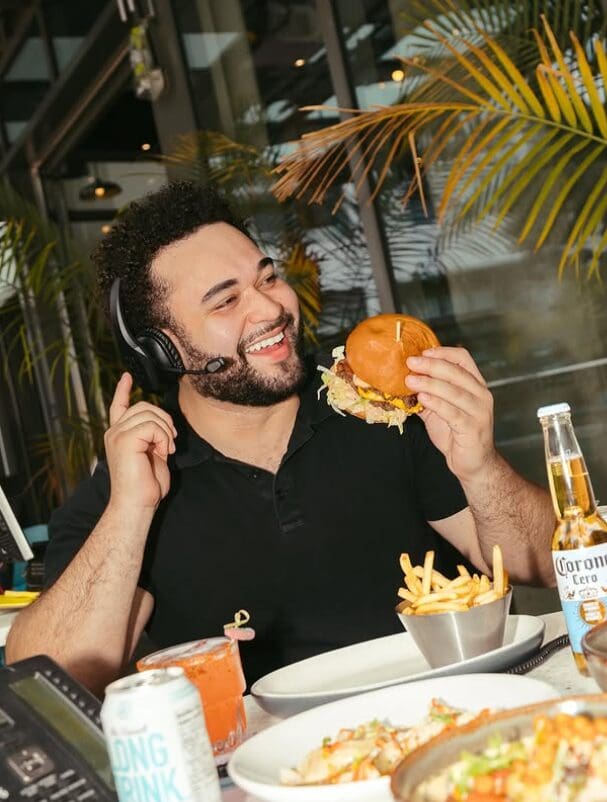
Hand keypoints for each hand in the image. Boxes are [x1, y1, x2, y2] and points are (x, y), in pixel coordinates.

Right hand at [104, 373, 176, 510]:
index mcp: (119, 435)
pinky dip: (163, 438)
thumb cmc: (146, 486)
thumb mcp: (152, 454)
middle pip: (144, 406)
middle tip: (169, 443)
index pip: (119, 406)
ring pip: (150, 413)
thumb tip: (164, 425)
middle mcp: (114, 432)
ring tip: (164, 450)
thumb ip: (152, 436)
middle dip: (164, 420)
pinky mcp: (124, 439)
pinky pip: (153, 425)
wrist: (137, 504)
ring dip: (165, 431)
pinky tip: (162, 452)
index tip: (127, 376)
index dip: (123, 390)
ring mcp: (117, 434)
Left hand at [405, 347, 496, 481]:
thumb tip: (404, 379)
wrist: (472, 463)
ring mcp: (479, 411)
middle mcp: (481, 394)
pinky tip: (422, 398)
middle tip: (410, 363)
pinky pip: (453, 412)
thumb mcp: (439, 409)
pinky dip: (437, 403)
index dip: (442, 353)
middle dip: (431, 365)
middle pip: (456, 372)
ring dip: (430, 384)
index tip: (422, 352)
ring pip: (454, 391)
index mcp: (475, 384)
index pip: (463, 358)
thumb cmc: (456, 433)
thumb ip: (427, 393)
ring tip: (410, 380)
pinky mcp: (473, 427)